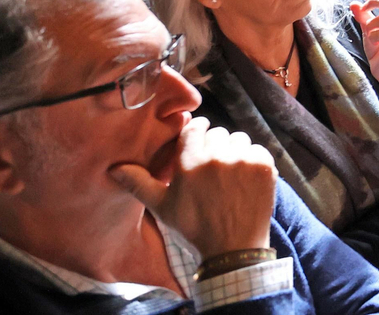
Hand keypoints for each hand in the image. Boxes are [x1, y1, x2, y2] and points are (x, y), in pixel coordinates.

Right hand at [108, 117, 274, 256]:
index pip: (195, 128)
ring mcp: (243, 160)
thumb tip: (114, 168)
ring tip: (229, 173)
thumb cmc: (194, 228)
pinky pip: (258, 150)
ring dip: (234, 151)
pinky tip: (245, 179)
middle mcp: (217, 156)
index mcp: (189, 162)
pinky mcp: (264, 166)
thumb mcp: (162, 207)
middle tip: (213, 166)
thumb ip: (139, 183)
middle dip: (214, 145)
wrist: (232, 249)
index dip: (197, 133)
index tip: (199, 141)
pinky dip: (253, 160)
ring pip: (238, 140)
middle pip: (217, 133)